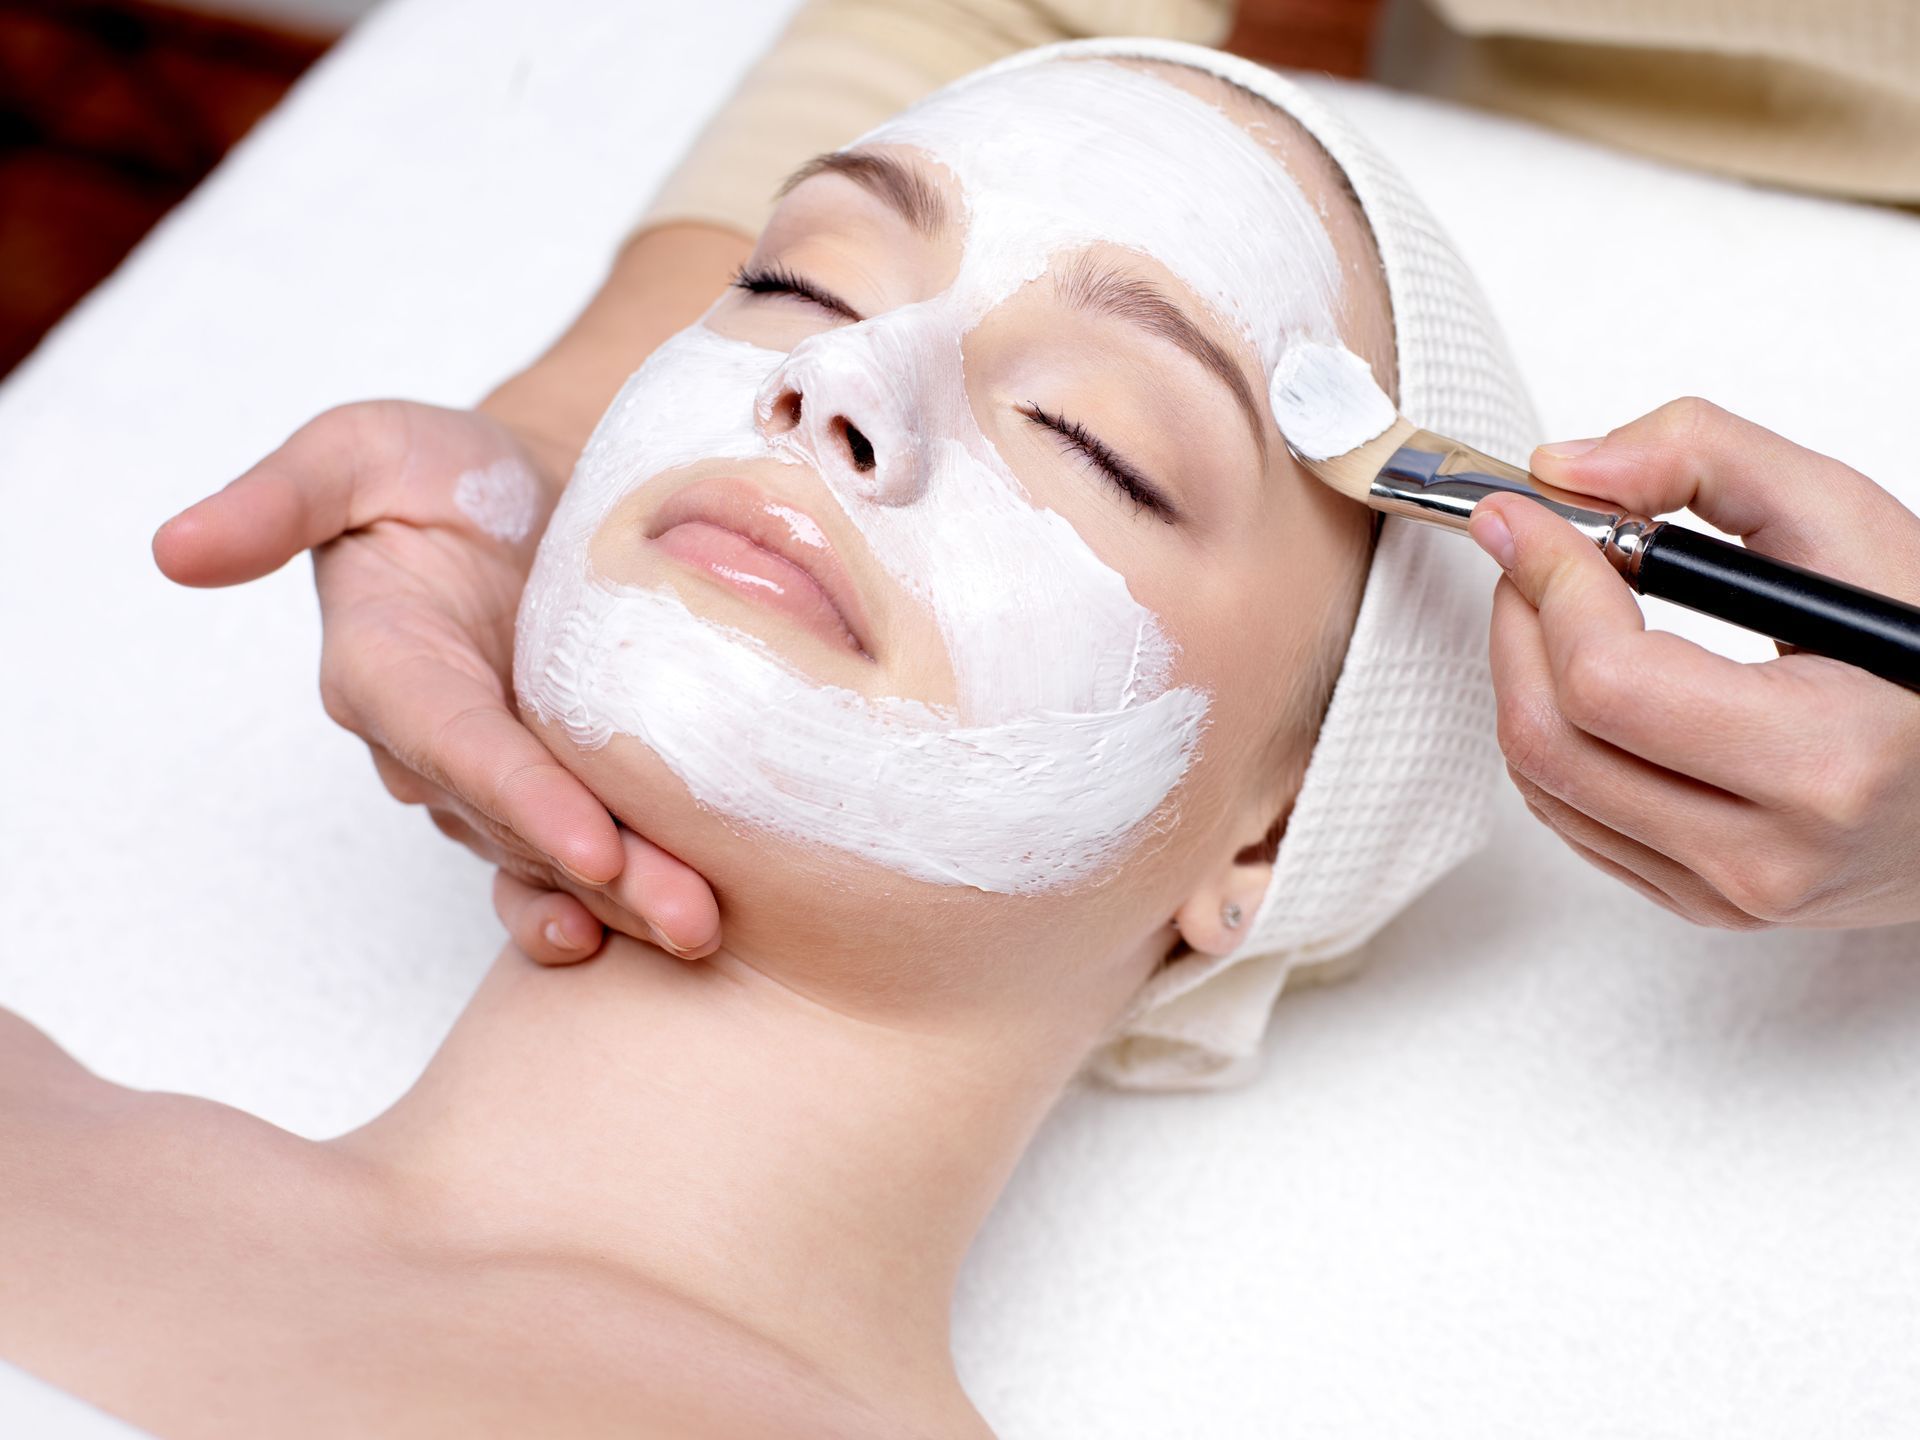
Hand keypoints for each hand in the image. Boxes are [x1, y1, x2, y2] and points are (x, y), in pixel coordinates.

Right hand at [153, 400, 720, 961]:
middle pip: (517, 824)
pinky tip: (663, 935)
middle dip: (600, 876)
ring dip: (628, 901)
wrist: (529, 492)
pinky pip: (568, 864)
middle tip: (686, 917)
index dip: (517, 796)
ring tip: (696, 931)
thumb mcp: (360, 451)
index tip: (590, 842)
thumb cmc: (441, 470)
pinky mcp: (551, 789)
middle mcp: (432, 743)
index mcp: (385, 667)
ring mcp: (493, 777)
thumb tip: (175, 549)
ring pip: (553, 857)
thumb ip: (283, 498)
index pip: (452, 743)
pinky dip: (614, 903)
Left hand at [1468, 397, 1919, 929]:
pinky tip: (1583, 677)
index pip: (1609, 680)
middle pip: (1554, 737)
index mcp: (1826, 760)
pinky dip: (1552, 734)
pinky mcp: (1702, 904)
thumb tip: (1564, 472)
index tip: (1525, 516)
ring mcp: (1730, 892)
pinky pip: (1571, 820)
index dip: (1548, 582)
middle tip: (1528, 554)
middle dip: (1517, 623)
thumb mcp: (1848, 522)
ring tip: (1554, 604)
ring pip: (1544, 783)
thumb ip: (1706, 459)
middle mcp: (1770, 852)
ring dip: (1520, 675)